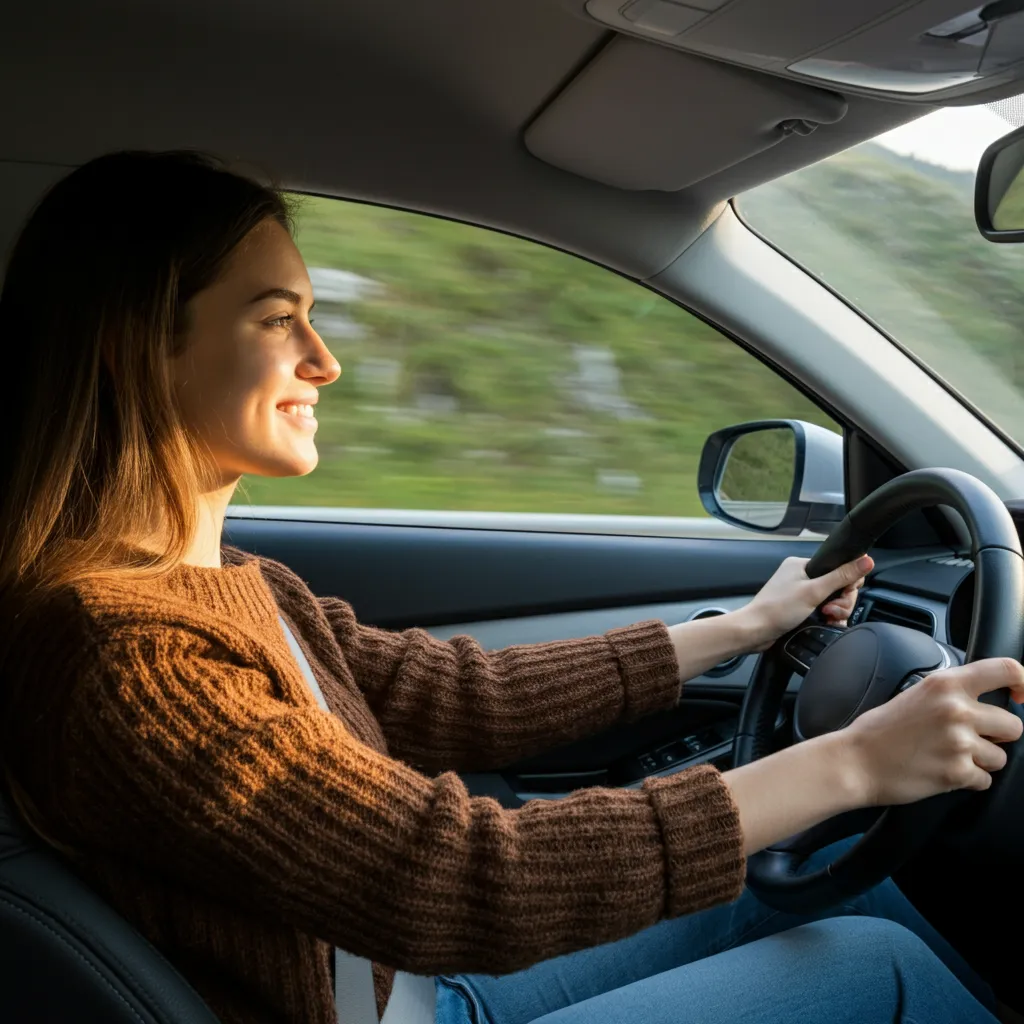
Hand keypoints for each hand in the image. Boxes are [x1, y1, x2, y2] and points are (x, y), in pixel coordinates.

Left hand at [740, 554, 873, 651]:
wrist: (755, 632)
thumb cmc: (777, 609)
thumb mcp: (814, 591)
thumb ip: (842, 576)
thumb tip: (866, 560)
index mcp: (802, 564)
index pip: (838, 567)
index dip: (848, 583)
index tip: (845, 594)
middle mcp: (801, 576)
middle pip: (838, 586)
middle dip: (841, 601)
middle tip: (832, 610)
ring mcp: (801, 593)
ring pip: (832, 600)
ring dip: (835, 611)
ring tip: (826, 618)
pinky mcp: (800, 608)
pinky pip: (823, 610)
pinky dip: (828, 618)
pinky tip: (826, 624)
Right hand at [841, 658, 1023, 805]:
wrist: (856, 761)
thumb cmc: (881, 731)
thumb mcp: (916, 694)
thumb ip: (952, 693)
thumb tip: (988, 699)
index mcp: (946, 684)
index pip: (1008, 670)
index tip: (1022, 696)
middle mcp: (957, 710)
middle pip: (1014, 724)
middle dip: (997, 736)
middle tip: (968, 738)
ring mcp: (959, 742)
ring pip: (1001, 756)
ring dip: (981, 761)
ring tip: (948, 756)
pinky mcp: (957, 772)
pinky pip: (985, 780)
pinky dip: (967, 780)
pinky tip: (941, 771)